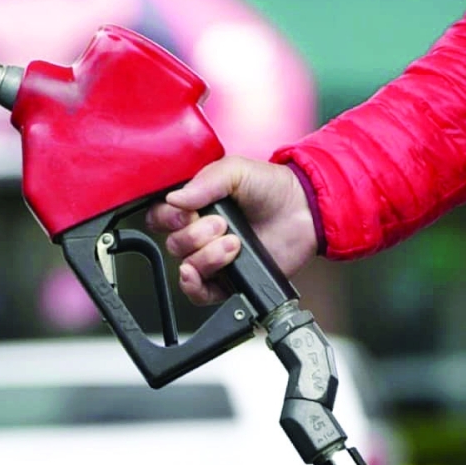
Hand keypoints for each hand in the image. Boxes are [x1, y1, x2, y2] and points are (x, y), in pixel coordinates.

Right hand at [146, 155, 317, 304]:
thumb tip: (173, 199)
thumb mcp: (236, 170)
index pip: (160, 218)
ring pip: (186, 267)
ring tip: (233, 243)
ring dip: (207, 256)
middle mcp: (198, 234)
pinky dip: (196, 285)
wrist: (305, 211)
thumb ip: (204, 182)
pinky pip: (198, 293)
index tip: (187, 212)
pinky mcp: (226, 281)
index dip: (167, 218)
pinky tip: (207, 271)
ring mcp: (211, 259)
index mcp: (194, 206)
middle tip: (222, 224)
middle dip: (195, 235)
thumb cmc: (271, 187)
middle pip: (172, 244)